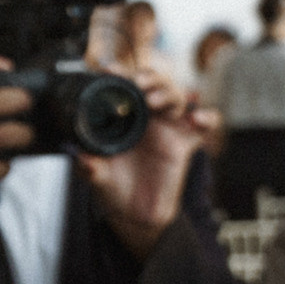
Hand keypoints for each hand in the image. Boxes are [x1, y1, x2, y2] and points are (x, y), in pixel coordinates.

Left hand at [78, 68, 214, 259]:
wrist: (132, 213)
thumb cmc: (113, 187)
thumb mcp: (96, 174)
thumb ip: (88, 165)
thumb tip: (78, 155)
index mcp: (124, 117)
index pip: (125, 86)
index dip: (121, 74)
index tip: (109, 70)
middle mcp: (147, 117)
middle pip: (156, 83)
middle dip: (149, 77)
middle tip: (137, 83)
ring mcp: (168, 127)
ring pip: (177, 97)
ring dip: (168, 94)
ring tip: (154, 102)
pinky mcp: (185, 143)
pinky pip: (204, 124)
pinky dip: (206, 117)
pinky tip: (196, 119)